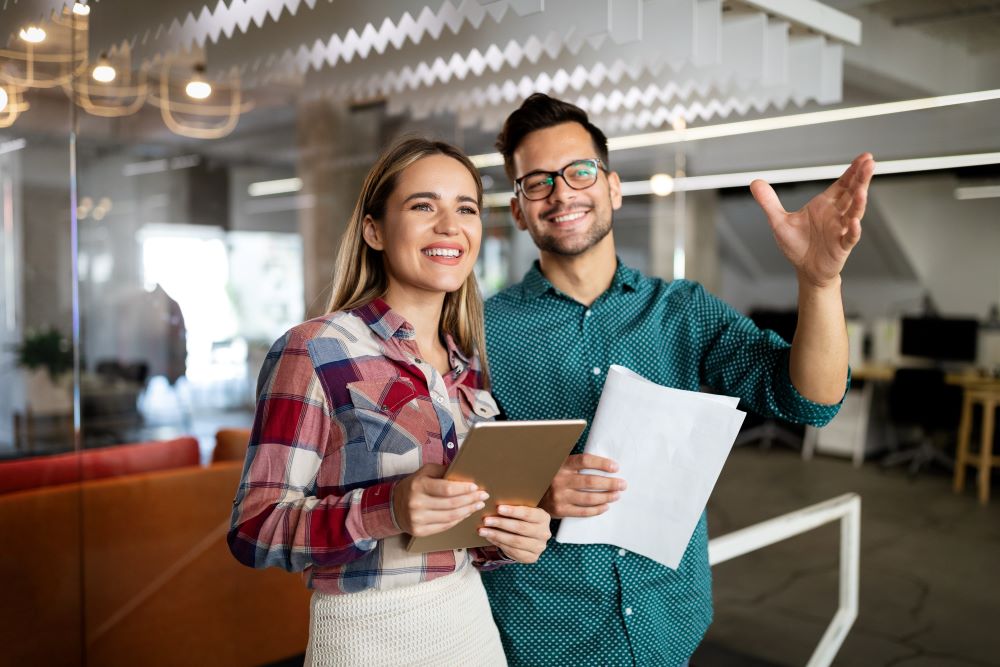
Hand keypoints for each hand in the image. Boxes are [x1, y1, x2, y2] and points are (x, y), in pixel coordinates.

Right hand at [392, 464, 487, 536]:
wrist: (393, 505)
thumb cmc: (414, 485)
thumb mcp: (425, 472)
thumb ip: (444, 471)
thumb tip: (465, 470)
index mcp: (419, 486)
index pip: (447, 489)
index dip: (464, 489)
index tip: (476, 487)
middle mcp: (417, 503)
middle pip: (451, 504)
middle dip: (470, 500)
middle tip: (483, 496)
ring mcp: (417, 520)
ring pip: (450, 517)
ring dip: (467, 511)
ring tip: (478, 505)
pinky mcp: (419, 531)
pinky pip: (444, 527)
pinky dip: (458, 520)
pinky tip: (466, 514)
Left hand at [478, 505, 550, 563]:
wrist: (530, 537)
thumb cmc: (523, 519)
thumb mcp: (523, 511)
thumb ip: (514, 508)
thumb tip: (493, 504)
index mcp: (543, 518)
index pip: (528, 513)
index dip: (513, 511)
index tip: (498, 508)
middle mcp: (544, 533)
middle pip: (521, 528)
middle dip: (501, 523)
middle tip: (486, 520)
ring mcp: (539, 547)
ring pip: (515, 541)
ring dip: (497, 535)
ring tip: (483, 530)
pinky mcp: (532, 557)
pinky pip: (513, 551)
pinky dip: (499, 544)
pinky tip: (489, 538)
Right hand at [539, 454, 625, 518]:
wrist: (532, 495)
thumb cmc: (553, 478)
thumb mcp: (560, 466)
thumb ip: (577, 464)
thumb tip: (605, 465)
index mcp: (561, 465)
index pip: (585, 460)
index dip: (602, 463)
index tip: (615, 467)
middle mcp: (560, 480)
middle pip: (590, 481)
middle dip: (610, 483)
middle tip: (622, 484)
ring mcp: (560, 496)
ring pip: (589, 498)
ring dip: (607, 496)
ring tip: (617, 495)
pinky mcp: (561, 510)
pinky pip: (583, 511)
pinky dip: (597, 509)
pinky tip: (605, 506)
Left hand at [750, 153, 874, 288]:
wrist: (805, 269)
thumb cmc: (797, 245)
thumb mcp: (779, 221)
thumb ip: (769, 202)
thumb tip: (755, 182)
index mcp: (824, 205)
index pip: (842, 184)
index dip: (853, 171)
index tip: (864, 157)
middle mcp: (836, 215)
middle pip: (852, 193)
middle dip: (861, 179)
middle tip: (870, 163)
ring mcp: (841, 230)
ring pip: (854, 213)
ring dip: (859, 201)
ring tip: (862, 190)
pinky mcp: (841, 247)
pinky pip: (849, 238)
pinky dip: (853, 230)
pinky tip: (855, 222)